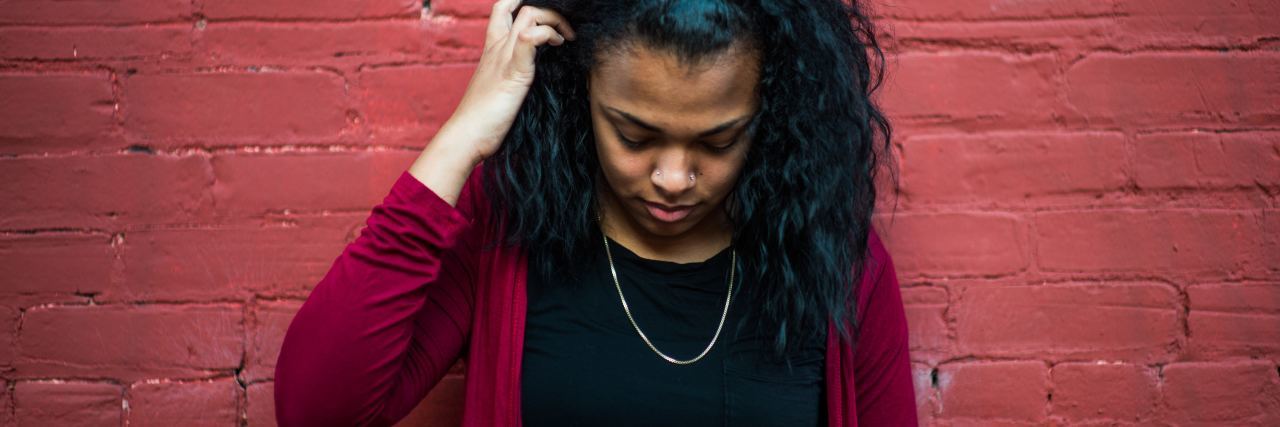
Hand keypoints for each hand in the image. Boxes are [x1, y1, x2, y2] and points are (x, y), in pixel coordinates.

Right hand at [432, 0, 576, 163]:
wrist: (467, 136)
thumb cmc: (483, 120)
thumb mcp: (499, 89)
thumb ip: (512, 76)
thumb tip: (532, 77)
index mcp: (492, 50)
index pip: (503, 11)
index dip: (522, 6)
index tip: (545, 22)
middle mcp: (497, 48)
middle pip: (519, 7)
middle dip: (547, 11)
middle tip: (563, 30)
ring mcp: (505, 57)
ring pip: (529, 15)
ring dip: (554, 20)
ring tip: (565, 38)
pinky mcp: (514, 71)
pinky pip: (530, 38)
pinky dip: (548, 34)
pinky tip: (558, 45)